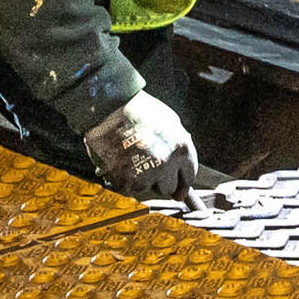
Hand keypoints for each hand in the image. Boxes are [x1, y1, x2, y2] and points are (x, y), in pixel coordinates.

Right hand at [83, 90, 198, 202]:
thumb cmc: (139, 110)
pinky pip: (129, 189)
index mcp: (181, 148)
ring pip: (147, 189)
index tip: (178, 191)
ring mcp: (146, 172)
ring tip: (133, 159)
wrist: (110, 107)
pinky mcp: (126, 179)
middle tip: (149, 166)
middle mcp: (166, 163)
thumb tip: (181, 168)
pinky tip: (122, 164)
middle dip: (160, 181)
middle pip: (168, 188)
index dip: (182, 184)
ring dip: (141, 180)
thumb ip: (178, 145)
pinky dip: (125, 181)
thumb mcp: (170, 121)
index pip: (188, 177)